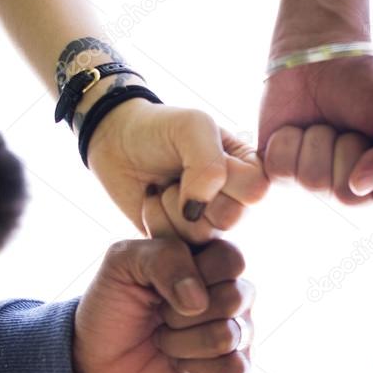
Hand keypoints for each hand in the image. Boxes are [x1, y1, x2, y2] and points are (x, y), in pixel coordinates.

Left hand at [73, 239, 252, 372]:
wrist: (95, 359)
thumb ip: (164, 257)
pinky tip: (178, 365)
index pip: (232, 260)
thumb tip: (198, 300)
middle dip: (181, 313)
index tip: (161, 284)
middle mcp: (233, 296)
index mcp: (213, 262)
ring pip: (229, 335)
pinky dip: (197, 370)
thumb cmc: (114, 305)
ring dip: (182, 342)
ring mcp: (239, 335)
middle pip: (235, 298)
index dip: (196, 274)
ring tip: (163, 341)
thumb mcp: (123, 262)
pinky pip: (235, 370)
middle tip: (160, 316)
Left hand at [87, 99, 268, 241]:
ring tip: (165, 185)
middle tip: (178, 173)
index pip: (254, 190)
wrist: (118, 144)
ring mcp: (211, 226)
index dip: (222, 176)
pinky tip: (153, 202)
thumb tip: (196, 213)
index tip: (199, 156)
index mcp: (251, 172)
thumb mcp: (193, 126)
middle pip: (230, 218)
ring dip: (171, 206)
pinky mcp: (184, 243)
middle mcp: (238, 203)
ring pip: (202, 234)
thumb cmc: (161, 130)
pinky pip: (176, 246)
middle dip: (192, 191)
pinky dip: (156, 220)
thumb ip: (209, 165)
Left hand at [259, 57, 372, 209]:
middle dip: (347, 148)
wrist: (319, 54)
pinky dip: (287, 140)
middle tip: (348, 127)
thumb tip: (359, 186)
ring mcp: (313, 185)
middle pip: (346, 195)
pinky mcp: (279, 172)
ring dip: (317, 140)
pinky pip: (281, 170)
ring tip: (323, 125)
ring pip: (312, 181)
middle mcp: (351, 192)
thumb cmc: (367, 85)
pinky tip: (295, 129)